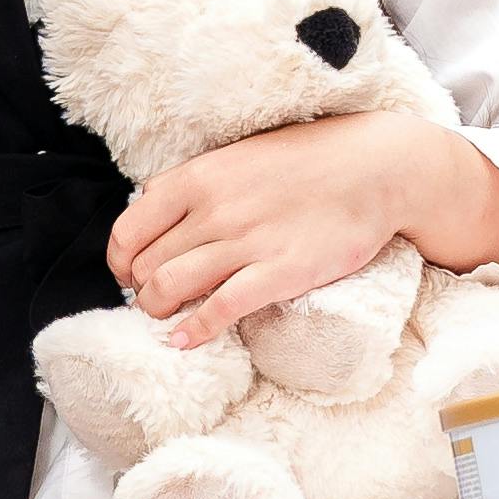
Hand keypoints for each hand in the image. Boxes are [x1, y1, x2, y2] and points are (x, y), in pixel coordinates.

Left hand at [107, 112, 498, 351]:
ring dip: (158, 312)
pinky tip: (184, 341)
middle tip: (154, 299)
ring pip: (170, 289)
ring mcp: (246, 242)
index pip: (128, 229)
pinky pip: (219, 309)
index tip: (130, 273)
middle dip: (141, 289)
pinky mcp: (280, 273)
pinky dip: (193, 331)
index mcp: (198, 177)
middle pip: (145, 266)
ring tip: (167, 319)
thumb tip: (157, 212)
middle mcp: (214, 209)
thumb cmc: (308, 161)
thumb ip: (198, 184)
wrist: (378, 168)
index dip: (121, 260)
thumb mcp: (239, 156)